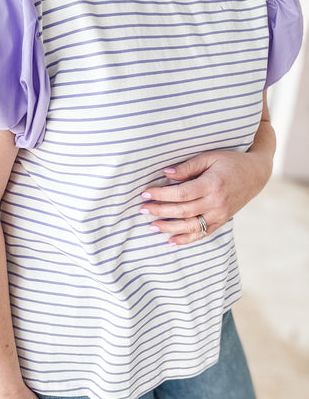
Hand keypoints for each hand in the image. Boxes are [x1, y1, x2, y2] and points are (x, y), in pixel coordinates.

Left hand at [140, 149, 271, 245]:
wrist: (256, 174)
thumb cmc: (230, 162)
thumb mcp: (209, 157)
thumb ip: (187, 167)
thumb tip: (166, 174)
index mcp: (211, 185)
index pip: (181, 194)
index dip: (161, 195)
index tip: (146, 193)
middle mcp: (216, 203)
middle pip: (182, 211)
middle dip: (160, 211)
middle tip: (142, 210)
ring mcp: (220, 215)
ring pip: (191, 226)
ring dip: (169, 228)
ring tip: (152, 227)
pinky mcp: (222, 221)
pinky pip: (202, 233)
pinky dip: (186, 239)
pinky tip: (171, 241)